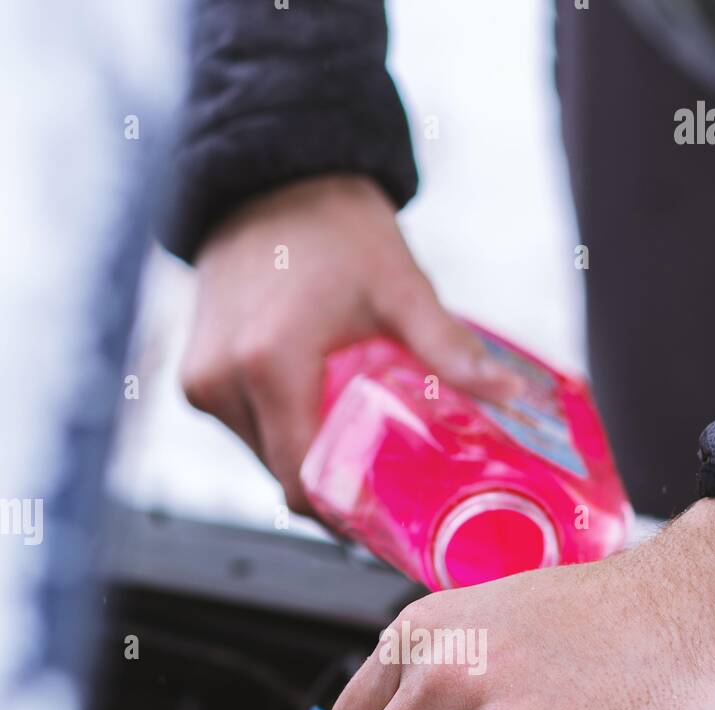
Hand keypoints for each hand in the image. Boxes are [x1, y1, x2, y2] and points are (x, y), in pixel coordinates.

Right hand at [180, 175, 516, 511]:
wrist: (269, 174)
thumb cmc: (335, 226)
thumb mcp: (400, 287)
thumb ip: (448, 349)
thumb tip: (512, 398)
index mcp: (268, 366)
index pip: (304, 486)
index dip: (349, 517)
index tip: (389, 523)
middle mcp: (223, 382)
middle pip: (286, 478)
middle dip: (337, 492)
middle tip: (389, 490)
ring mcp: (202, 381)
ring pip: (264, 459)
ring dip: (310, 461)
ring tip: (358, 448)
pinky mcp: (195, 375)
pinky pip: (247, 431)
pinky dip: (284, 434)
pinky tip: (320, 416)